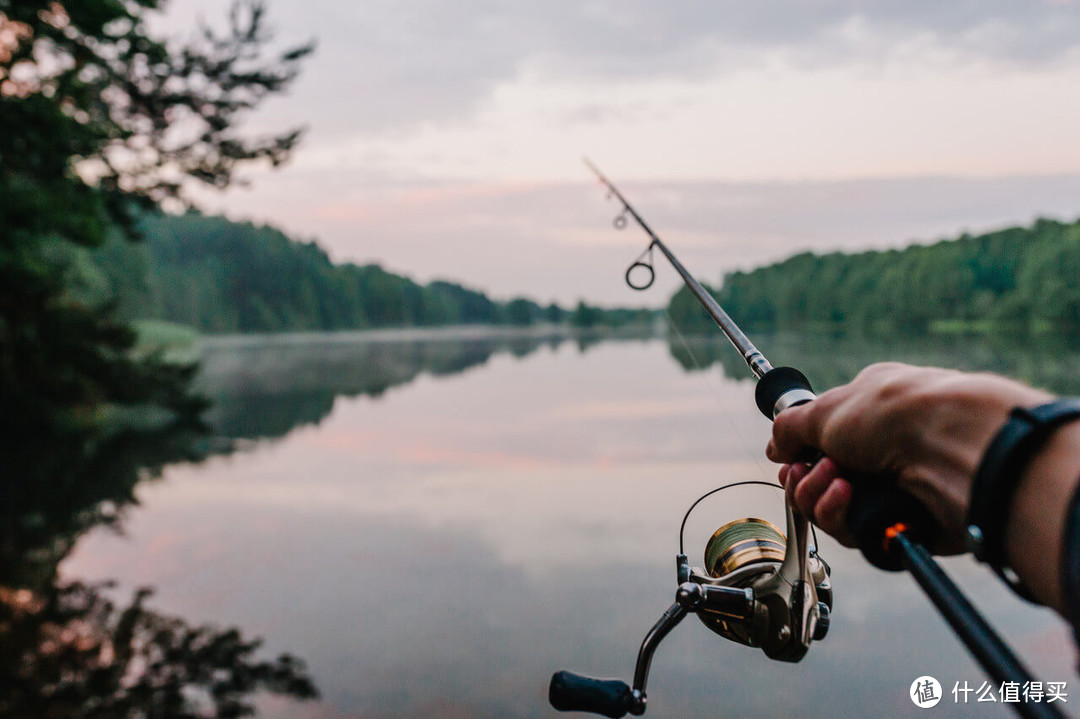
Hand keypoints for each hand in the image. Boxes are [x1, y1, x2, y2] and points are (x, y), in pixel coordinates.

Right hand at [766, 362, 1050, 553]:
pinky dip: (840, 514)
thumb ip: (790, 428)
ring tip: (838, 480)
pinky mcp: (897, 523)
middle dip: (805, 477)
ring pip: (830, 508)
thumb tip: (776, 448)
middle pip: (818, 479)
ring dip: (819, 495)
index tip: (787, 457)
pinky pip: (849, 532)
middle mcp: (882, 449)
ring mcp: (891, 488)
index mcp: (870, 411)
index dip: (798, 453)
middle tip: (810, 469)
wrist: (952, 451)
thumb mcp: (826, 409)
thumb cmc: (898, 416)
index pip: (822, 439)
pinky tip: (850, 497)